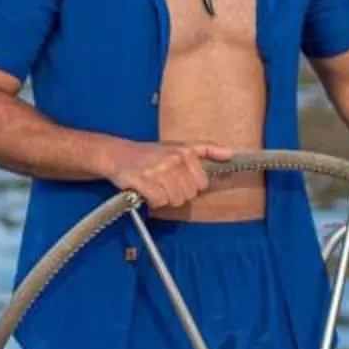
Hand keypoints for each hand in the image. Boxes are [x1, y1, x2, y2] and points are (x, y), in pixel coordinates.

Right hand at [105, 140, 230, 210]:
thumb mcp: (180, 146)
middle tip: (164, 183)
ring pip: (175, 200)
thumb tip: (230, 154)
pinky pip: (159, 202)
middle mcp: (174, 160)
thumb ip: (207, 149)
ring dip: (165, 198)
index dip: (190, 186)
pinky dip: (153, 201)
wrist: (118, 155)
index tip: (178, 180)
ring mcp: (159, 171)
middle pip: (189, 194)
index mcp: (186, 151)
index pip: (201, 184)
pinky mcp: (144, 181)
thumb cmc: (150, 153)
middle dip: (177, 193)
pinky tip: (147, 191)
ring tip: (156, 187)